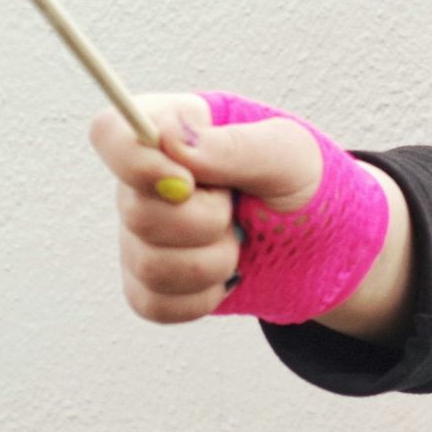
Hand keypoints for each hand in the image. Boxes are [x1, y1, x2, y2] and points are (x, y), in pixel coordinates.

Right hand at [88, 93, 322, 324]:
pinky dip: (202, 297)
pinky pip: (153, 303)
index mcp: (171, 128)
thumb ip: (233, 146)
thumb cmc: (302, 184)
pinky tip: (227, 276)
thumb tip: (169, 140)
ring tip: (240, 242)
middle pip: (134, 210)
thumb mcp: (287, 154)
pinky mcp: (150, 282)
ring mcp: (142, 233)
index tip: (187, 185)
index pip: (111, 132)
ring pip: (148, 263)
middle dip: (204, 221)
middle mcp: (145, 179)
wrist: (319, 244)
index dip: (134, 162)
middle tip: (238, 209)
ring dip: (212, 261)